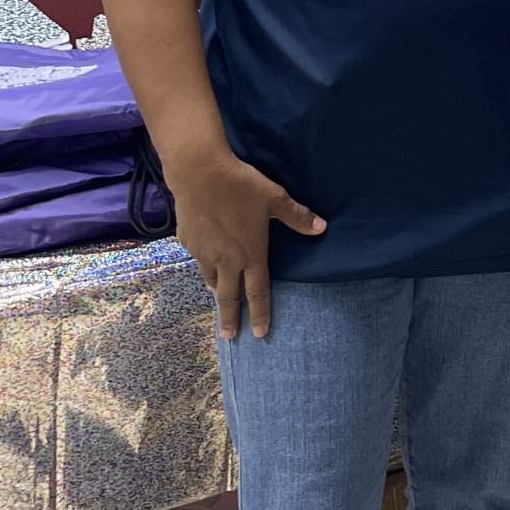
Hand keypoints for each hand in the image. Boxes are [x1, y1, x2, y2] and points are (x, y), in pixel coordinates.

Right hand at [169, 148, 325, 340]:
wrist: (199, 173)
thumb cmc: (241, 186)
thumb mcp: (274, 198)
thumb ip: (297, 216)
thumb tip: (321, 228)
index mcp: (250, 254)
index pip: (258, 291)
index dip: (260, 313)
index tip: (260, 333)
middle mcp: (226, 260)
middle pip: (229, 297)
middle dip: (230, 319)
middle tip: (230, 337)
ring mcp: (203, 252)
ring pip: (211, 279)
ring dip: (218, 290)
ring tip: (220, 296)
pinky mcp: (188, 241)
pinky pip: (198, 259)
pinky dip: (204, 264)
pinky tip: (205, 259)